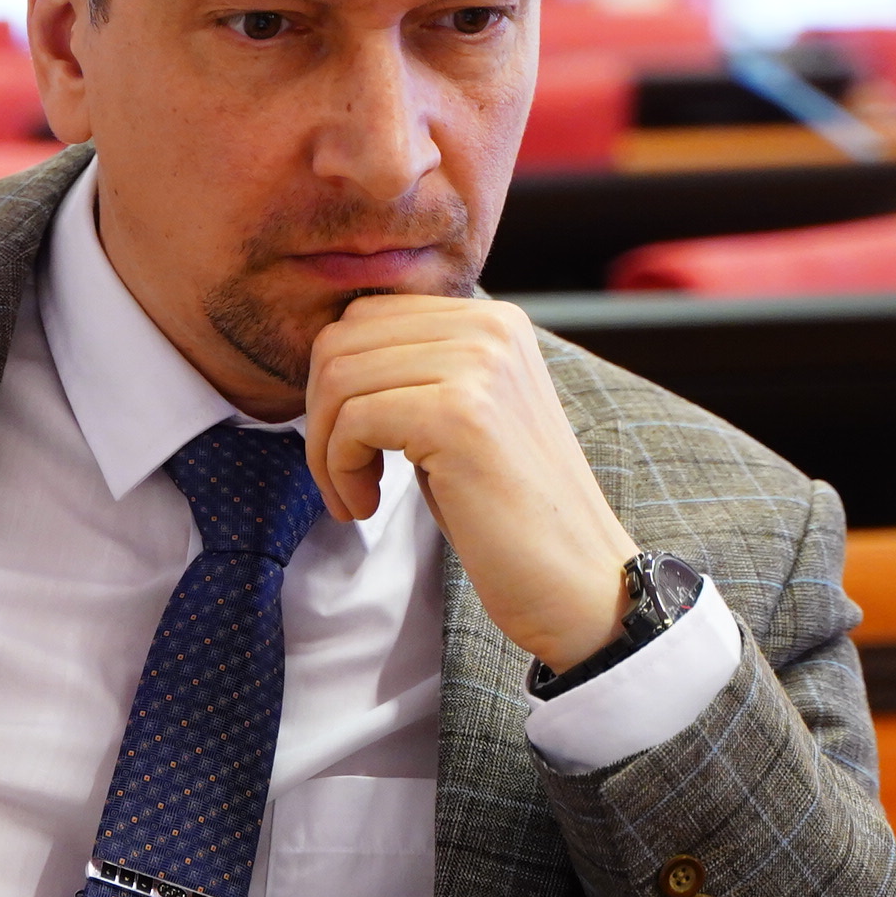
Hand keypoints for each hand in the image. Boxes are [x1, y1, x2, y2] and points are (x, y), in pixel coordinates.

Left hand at [303, 293, 635, 671]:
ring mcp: (478, 366)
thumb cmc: (506, 512)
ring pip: (339, 379)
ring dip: (324, 448)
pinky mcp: (459, 415)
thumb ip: (413, 374)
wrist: (576, 580)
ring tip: (354, 496)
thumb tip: (327, 357)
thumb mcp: (459, 418)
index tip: (348, 447)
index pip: (366, 316)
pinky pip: (353, 421)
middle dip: (319, 413)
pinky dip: (339, 469)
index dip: (334, 385)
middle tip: (340, 475)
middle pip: (343, 339)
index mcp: (493, 320)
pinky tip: (365, 506)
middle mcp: (490, 327)